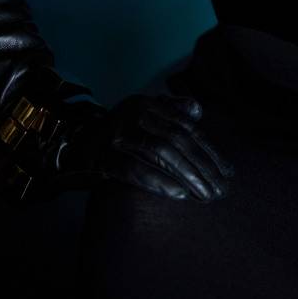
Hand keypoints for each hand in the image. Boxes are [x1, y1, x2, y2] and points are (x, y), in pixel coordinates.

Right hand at [0, 91, 235, 202]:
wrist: (69, 146)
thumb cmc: (115, 135)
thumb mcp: (141, 117)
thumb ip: (170, 111)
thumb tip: (198, 110)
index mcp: (146, 104)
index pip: (186, 128)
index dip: (209, 150)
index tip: (228, 172)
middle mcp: (132, 113)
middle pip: (177, 139)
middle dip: (202, 166)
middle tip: (220, 190)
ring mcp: (116, 134)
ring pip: (160, 151)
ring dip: (186, 174)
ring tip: (204, 194)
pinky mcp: (101, 157)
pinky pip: (133, 169)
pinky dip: (158, 181)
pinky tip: (178, 194)